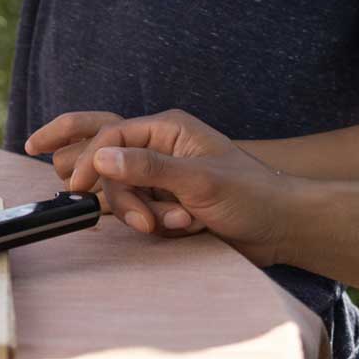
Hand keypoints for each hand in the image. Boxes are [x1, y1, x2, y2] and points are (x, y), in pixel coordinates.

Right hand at [46, 110, 296, 260]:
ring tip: (182, 222)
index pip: (111, 136)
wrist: (281, 228)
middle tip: (139, 219)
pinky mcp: (165, 201)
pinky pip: (140, 212)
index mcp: (168, 129)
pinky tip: (187, 225)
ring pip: (124, 195)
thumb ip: (149, 168)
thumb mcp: (200, 180)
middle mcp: (160, 148)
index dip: (90, 160)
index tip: (77, 187)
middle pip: (111, 167)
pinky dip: (158, 224)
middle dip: (126, 198)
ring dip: (147, 214)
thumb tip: (101, 158)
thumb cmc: (253, 195)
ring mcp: (161, 177)